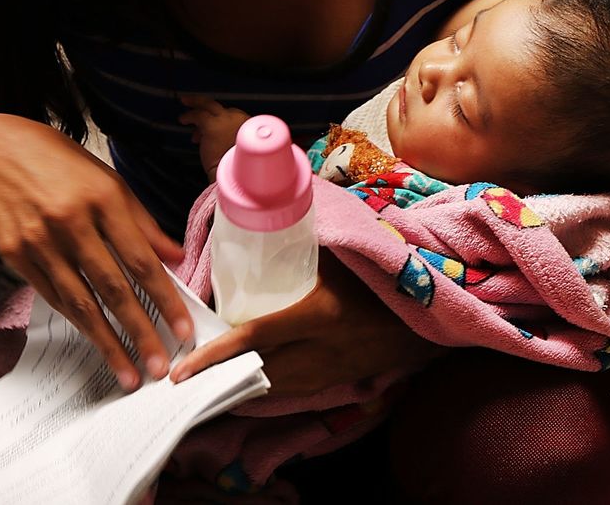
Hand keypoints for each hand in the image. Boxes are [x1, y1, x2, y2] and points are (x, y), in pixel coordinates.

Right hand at [0, 113, 191, 390]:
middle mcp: (72, 222)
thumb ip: (142, 221)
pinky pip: (54, 297)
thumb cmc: (60, 165)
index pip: (142, 260)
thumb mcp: (107, 180)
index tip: (183, 331)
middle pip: (113, 288)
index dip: (165, 300)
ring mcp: (40, 241)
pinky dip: (77, 322)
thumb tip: (177, 257)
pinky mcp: (16, 256)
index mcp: (104, 198)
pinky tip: (96, 342)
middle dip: (140, 333)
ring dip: (107, 343)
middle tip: (160, 368)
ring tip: (129, 373)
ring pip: (80, 302)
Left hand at [169, 252, 440, 395]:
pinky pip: (291, 393)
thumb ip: (305, 243)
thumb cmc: (383, 277)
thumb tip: (262, 217)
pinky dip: (263, 393)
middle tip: (179, 381)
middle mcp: (321, 351)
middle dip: (217, 381)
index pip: (254, 338)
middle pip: (256, 374)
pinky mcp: (338, 380)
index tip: (182, 370)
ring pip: (271, 390)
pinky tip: (243, 390)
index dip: (214, 355)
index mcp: (318, 315)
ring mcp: (330, 371)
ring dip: (237, 391)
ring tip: (203, 388)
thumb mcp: (343, 257)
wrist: (430, 313)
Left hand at [177, 94, 251, 178]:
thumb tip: (208, 136)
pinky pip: (198, 115)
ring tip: (185, 109)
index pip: (231, 115)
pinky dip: (189, 116)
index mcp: (248, 126)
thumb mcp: (237, 150)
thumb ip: (226, 139)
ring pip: (208, 105)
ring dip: (195, 105)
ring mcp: (225, 120)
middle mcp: (239, 119)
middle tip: (193, 102)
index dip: (218, 120)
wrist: (234, 176)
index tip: (208, 127)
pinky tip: (183, 120)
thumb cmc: (235, 169)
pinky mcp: (212, 125)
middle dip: (204, 103)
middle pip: (220, 107)